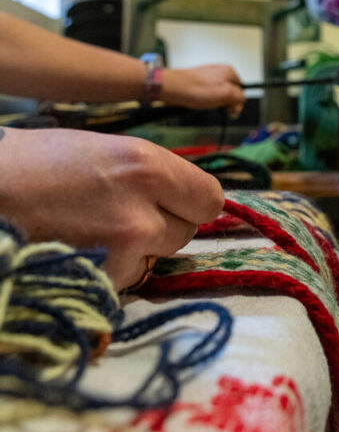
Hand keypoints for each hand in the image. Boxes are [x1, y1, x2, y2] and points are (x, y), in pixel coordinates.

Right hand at [0, 128, 224, 289]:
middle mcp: (142, 210)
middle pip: (187, 232)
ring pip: (156, 258)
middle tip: (125, 214)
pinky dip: (111, 271)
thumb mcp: (106, 149)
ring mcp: (121, 252)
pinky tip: (82, 249)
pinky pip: (126, 279)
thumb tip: (183, 196)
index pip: (210, 198)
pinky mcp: (99, 282)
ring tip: (94, 229)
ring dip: (137, 251)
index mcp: (146, 166)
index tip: (177, 202)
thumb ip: (150, 174)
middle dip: (163, 226)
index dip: (192, 202)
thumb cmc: (35, 162)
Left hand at [161, 64, 244, 114]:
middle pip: (229, 93)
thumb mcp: (225, 94)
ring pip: (217, 95)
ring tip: (203, 103)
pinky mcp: (198, 82)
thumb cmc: (195, 89)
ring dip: (212, 102)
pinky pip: (206, 95)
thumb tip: (242, 101)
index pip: (241, 90)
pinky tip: (197, 101)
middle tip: (214, 105)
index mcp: (229, 71)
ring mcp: (208, 76)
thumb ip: (239, 97)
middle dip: (223, 102)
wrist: (171, 87)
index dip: (236, 103)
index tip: (229, 110)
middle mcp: (219, 71)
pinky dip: (203, 100)